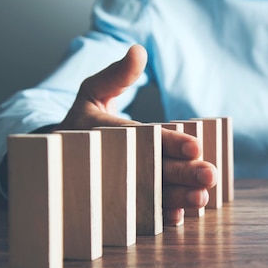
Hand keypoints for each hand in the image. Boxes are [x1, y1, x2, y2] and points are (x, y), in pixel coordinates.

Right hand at [56, 44, 216, 224]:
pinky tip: (180, 217)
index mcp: (103, 132)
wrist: (58, 156)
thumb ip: (116, 74)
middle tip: (209, 175)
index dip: (169, 142)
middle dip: (181, 173)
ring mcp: (114, 185)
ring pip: (149, 194)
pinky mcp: (117, 202)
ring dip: (176, 198)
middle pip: (151, 169)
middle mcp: (110, 161)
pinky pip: (139, 213)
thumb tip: (138, 50)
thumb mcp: (93, 91)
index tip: (195, 147)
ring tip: (201, 199)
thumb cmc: (83, 119)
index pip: (143, 136)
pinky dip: (158, 216)